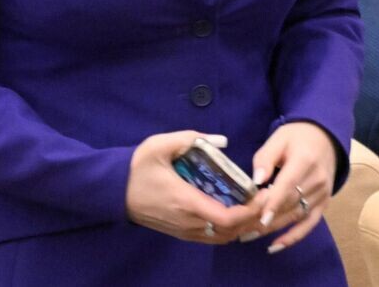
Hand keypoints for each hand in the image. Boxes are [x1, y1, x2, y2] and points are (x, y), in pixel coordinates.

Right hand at [126, 131, 263, 243]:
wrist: (112, 191)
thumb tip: (221, 141)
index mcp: (186, 201)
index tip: (262, 195)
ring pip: (222, 239)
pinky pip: (211, 238)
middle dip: (252, 219)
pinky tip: (235, 214)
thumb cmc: (137, 168)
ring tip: (254, 206)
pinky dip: (229, 231)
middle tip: (265, 198)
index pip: (227, 218)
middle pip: (230, 232)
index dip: (250, 211)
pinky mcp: (180, 233)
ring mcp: (184, 231)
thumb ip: (191, 138)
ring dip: (242, 226)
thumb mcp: (159, 145)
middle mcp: (188, 222)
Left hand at [250, 121, 336, 253]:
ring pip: (296, 216)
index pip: (288, 185)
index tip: (260, 218)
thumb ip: (265, 159)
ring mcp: (322, 194)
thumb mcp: (278, 139)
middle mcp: (317, 180)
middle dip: (266, 218)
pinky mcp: (324, 203)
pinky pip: (309, 224)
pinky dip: (293, 237)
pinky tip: (275, 246)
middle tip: (240, 229)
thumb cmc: (296, 137)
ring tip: (249, 236)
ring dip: (274, 229)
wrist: (325, 136)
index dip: (274, 202)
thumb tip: (256, 181)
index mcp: (305, 161)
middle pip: (290, 204)